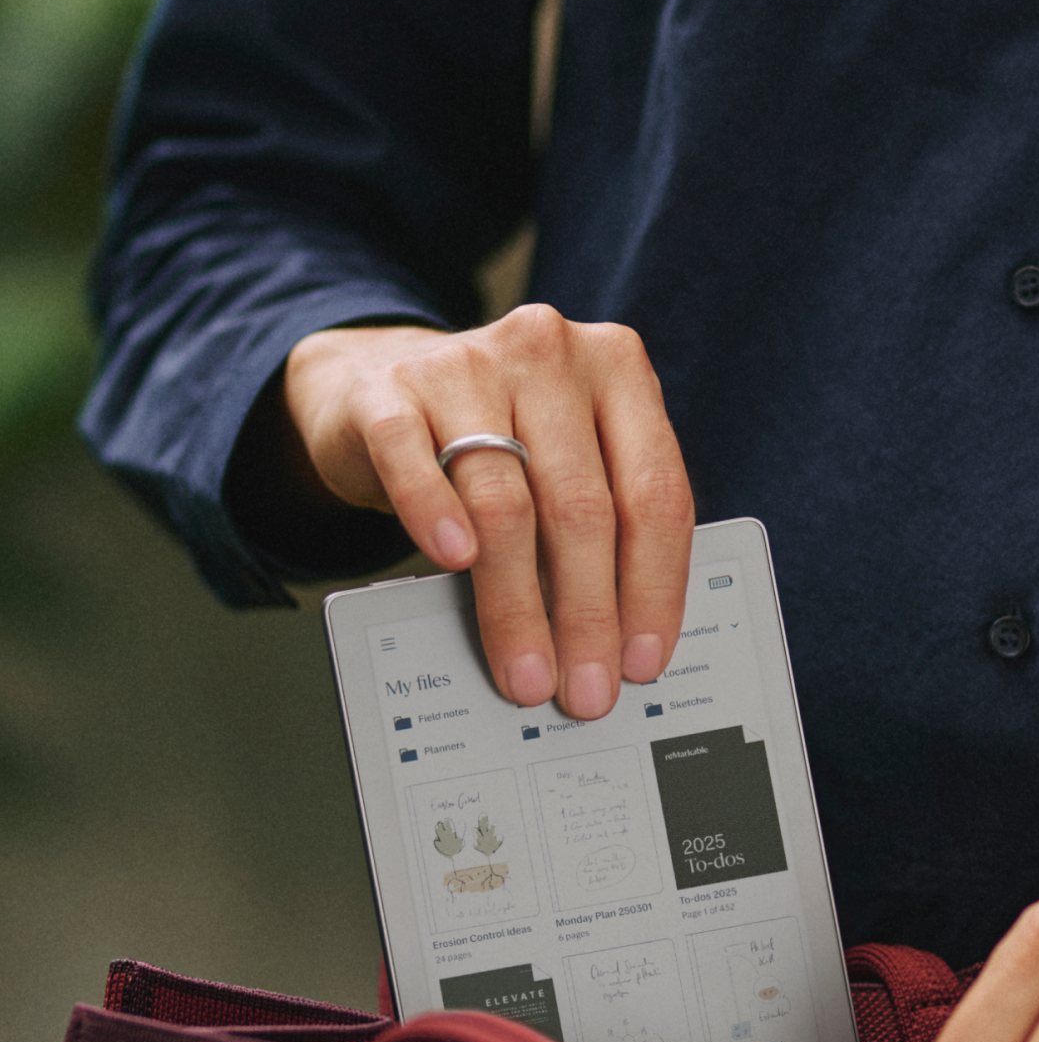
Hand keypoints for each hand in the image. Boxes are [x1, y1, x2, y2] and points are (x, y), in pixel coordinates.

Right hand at [283, 306, 693, 719]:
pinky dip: (437, 518)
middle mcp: (549, 355)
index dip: (655, 586)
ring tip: (527, 670)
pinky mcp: (389, 393)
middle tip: (586, 686)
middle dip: (588, 614)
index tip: (643, 659)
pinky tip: (454, 563)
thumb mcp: (569, 454)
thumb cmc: (497, 433)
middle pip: (583, 506)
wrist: (380, 380)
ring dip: (518, 604)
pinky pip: (415, 464)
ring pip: (506, 503)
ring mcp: (466, 366)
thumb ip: (607, 516)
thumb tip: (622, 638)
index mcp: (619, 369)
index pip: (656, 492)